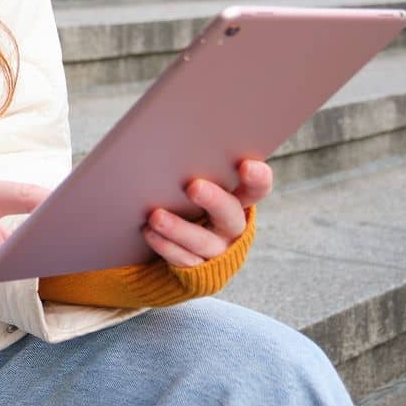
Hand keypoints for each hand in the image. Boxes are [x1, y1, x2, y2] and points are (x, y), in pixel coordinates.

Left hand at [143, 159, 272, 267]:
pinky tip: (149, 232)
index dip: (257, 179)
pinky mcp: (197, 267)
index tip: (247, 165)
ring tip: (156, 216)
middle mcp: (231, 226)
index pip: (256, 188)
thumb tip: (168, 138)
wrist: (181, 242)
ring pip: (203, 241)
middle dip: (214, 200)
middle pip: (230, 215)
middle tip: (194, 186)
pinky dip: (165, 245)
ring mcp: (216, 249)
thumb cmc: (187, 197)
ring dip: (179, 228)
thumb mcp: (196, 181)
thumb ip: (194, 167)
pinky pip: (183, 259)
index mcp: (238, 199)